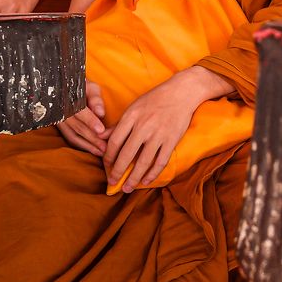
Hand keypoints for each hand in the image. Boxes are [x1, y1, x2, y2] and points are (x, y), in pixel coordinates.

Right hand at [58, 81, 111, 155]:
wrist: (65, 88)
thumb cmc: (82, 86)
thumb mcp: (90, 87)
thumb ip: (96, 99)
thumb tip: (101, 113)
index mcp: (68, 98)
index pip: (80, 111)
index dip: (90, 121)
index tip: (102, 130)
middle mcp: (61, 111)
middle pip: (77, 127)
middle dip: (92, 138)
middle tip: (105, 147)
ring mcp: (59, 120)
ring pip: (72, 135)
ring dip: (87, 145)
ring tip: (102, 152)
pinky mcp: (60, 127)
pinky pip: (70, 138)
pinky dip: (81, 145)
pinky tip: (93, 150)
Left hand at [103, 71, 205, 191]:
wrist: (181, 93)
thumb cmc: (155, 99)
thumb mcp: (134, 107)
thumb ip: (119, 124)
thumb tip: (100, 136)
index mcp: (131, 117)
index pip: (114, 141)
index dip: (108, 157)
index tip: (106, 166)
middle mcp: (143, 126)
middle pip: (126, 154)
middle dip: (117, 171)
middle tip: (112, 183)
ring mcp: (158, 134)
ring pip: (143, 161)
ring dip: (134, 178)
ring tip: (127, 188)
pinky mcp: (171, 140)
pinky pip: (160, 161)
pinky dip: (152, 173)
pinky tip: (146, 181)